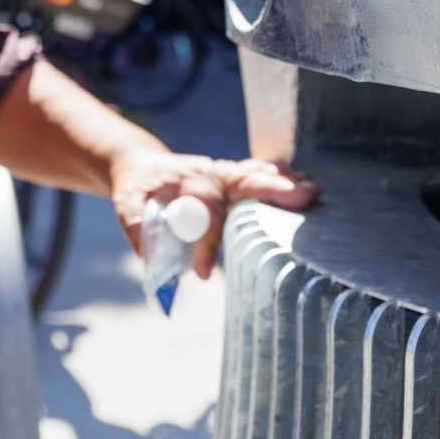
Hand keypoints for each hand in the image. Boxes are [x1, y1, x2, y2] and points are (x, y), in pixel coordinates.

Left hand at [108, 149, 319, 278]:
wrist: (140, 165)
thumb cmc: (136, 190)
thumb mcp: (128, 208)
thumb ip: (141, 233)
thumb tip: (160, 271)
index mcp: (184, 182)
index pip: (202, 211)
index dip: (204, 243)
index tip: (200, 273)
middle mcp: (210, 173)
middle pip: (242, 181)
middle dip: (269, 190)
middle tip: (299, 198)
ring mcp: (224, 174)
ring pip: (256, 177)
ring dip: (283, 184)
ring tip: (311, 192)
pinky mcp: (233, 178)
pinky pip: (259, 176)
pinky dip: (281, 180)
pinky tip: (307, 186)